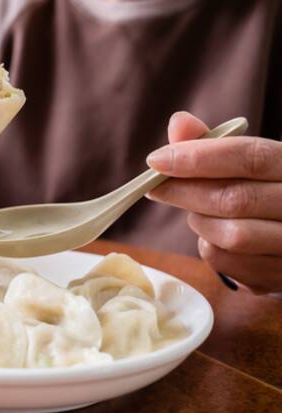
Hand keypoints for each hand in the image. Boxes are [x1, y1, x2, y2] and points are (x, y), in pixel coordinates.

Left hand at [146, 111, 281, 294]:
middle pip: (236, 198)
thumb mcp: (249, 164)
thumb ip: (214, 144)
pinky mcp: (277, 276)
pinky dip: (208, 247)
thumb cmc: (265, 192)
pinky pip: (227, 263)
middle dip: (185, 192)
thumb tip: (179, 122)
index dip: (198, 158)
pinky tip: (213, 235)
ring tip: (196, 211)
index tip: (156, 160)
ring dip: (200, 222)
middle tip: (155, 188)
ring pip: (232, 235)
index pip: (250, 157)